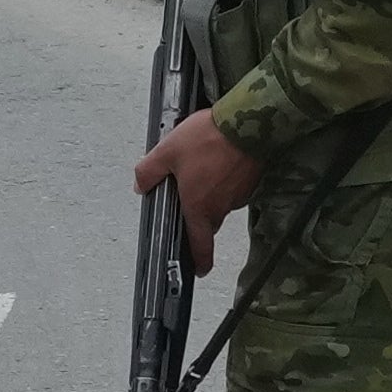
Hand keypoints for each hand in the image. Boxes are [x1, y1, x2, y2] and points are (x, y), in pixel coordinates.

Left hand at [139, 106, 253, 253]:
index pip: (200, 246)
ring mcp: (238, 195)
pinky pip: (233, 188)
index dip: (200, 262)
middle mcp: (220, 207)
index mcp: (199, 207)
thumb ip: (149, 172)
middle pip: (208, 222)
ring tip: (202, 166)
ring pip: (221, 203)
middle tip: (188, 192)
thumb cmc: (209, 139)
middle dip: (198, 213)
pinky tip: (217, 160)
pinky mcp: (250, 181)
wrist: (246, 123)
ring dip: (212, 192)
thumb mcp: (167, 152)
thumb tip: (140, 185)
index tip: (199, 269)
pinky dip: (225, 180)